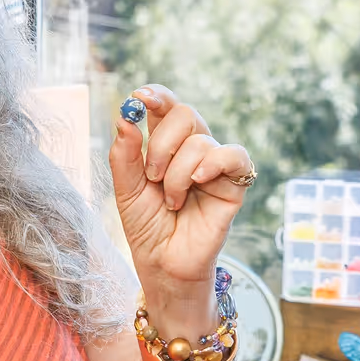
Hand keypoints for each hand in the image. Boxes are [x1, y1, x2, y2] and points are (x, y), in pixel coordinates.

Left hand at [108, 85, 254, 296]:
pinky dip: (214, 162)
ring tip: (172, 201)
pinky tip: (199, 181)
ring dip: (178, 173)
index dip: (156, 96)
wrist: (164, 264)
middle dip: (162, 142)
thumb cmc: (147, 228)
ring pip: (201, 141)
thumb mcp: (126, 190)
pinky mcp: (234, 184)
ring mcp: (214, 165)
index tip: (139, 97)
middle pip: (185, 114)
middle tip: (152, 175)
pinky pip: (234, 155)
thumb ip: (124, 155)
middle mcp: (192, 149)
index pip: (166, 107)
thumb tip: (125, 118)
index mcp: (166, 145)